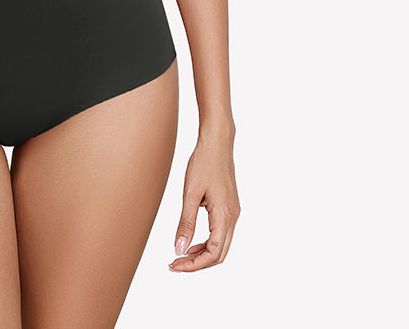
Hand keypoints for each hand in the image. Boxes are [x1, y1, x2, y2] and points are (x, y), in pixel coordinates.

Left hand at [168, 128, 239, 271]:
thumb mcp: (190, 193)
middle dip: (197, 263)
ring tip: (180, 255)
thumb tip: (179, 249)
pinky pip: (221, 234)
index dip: (194, 265)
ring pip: (221, 246)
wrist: (217, 143)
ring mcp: (233, 213)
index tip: (175, 265)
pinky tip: (192, 240)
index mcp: (224, 216)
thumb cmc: (203, 163)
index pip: (213, 254)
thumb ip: (185, 223)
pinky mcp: (230, 208)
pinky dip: (207, 242)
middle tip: (174, 264)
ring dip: (202, 254)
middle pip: (219, 255)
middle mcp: (233, 218)